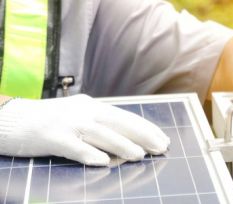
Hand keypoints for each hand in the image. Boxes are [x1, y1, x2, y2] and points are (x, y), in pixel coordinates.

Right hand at [0, 94, 169, 165]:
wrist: (12, 117)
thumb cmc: (50, 119)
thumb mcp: (77, 115)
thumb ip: (98, 124)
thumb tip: (124, 139)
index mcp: (91, 106)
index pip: (124, 117)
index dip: (145, 128)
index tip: (162, 138)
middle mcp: (83, 112)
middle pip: (118, 123)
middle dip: (142, 135)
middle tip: (161, 147)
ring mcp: (67, 123)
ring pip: (100, 134)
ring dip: (121, 144)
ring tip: (139, 155)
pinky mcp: (51, 137)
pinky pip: (73, 147)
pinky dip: (88, 154)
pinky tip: (102, 162)